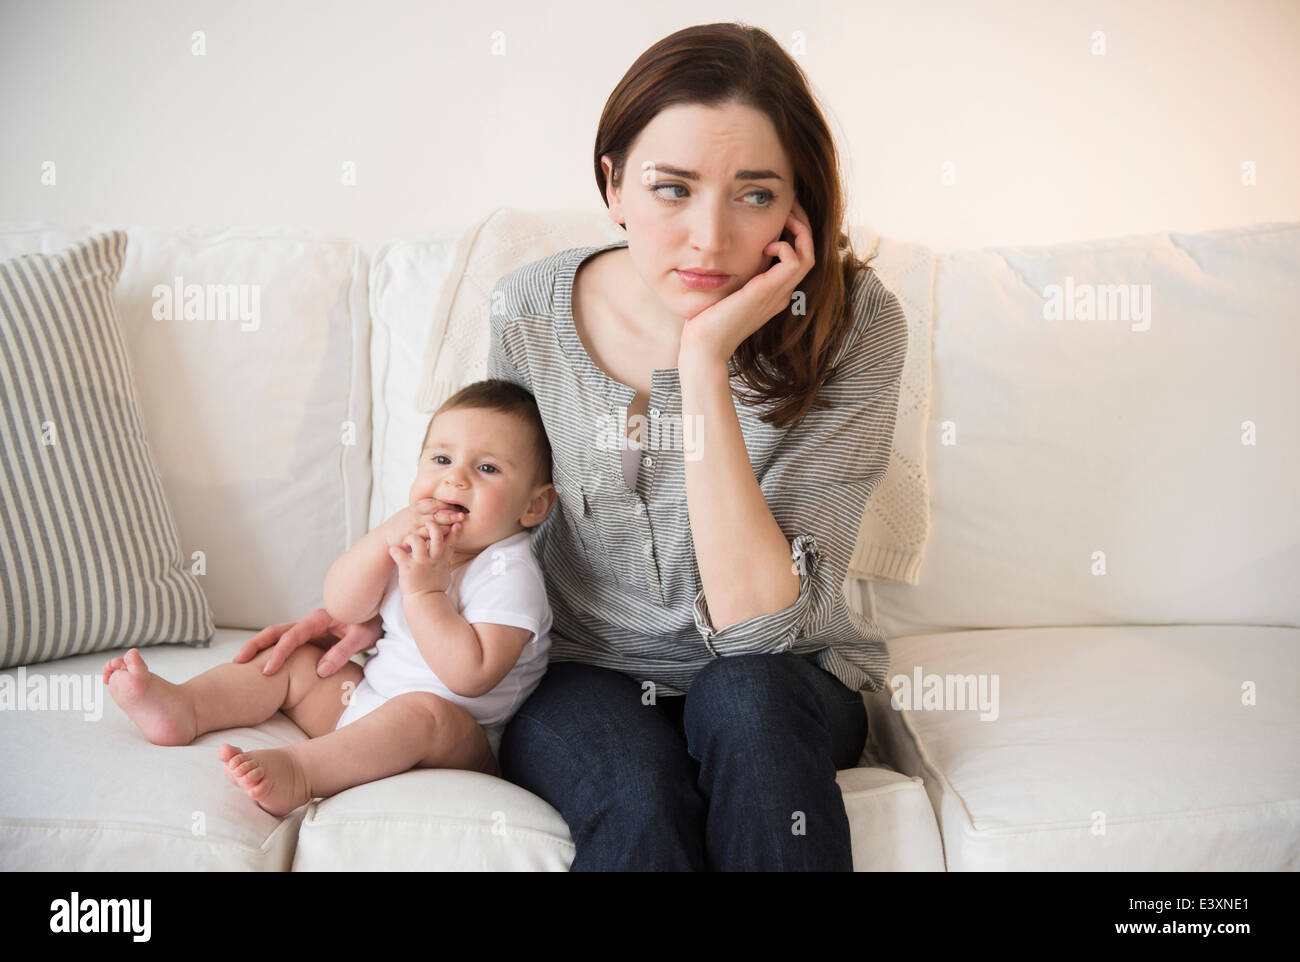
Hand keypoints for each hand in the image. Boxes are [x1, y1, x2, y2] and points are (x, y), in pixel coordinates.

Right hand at [232, 608, 382, 676]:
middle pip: (276, 632)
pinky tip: (261, 665)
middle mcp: (309, 622)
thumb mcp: (361, 637)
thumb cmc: (371, 623)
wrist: (378, 615)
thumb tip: (319, 671)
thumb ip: (341, 652)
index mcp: (319, 619)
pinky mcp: (310, 638)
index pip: (293, 637)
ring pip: (277, 636)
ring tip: (240, 664)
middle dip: (255, 645)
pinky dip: (271, 651)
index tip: (268, 671)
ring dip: (259, 648)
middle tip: (237, 662)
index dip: (279, 653)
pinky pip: (286, 644)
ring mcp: (308, 630)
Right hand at [382, 500, 463, 548]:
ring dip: (447, 524)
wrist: (385, 539)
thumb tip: (440, 506)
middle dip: (450, 512)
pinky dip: (437, 535)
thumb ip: (423, 510)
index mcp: (415, 507)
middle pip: (435, 510)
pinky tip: (446, 536)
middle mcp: (415, 514)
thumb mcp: (410, 514)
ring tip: (458, 525)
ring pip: (433, 522)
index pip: (432, 502)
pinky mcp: (412, 536)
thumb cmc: (400, 527)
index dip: (446, 503)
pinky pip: (427, 535)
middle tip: (462, 515)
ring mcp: (413, 525)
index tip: (458, 505)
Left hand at [389, 519, 462, 597]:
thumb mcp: (445, 571)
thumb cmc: (434, 587)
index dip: (454, 531)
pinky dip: (394, 550)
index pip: (451, 542)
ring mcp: (421, 563)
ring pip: (417, 540)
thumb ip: (446, 558)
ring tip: (407, 543)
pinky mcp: (408, 568)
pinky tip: (394, 551)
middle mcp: (433, 559)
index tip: (455, 523)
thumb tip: (450, 549)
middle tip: (426, 523)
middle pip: (436, 535)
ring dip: (410, 538)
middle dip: (432, 526)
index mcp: (442, 559)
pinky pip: (398, 553)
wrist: (425, 601)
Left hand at [677, 198, 815, 369]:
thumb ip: (734, 270)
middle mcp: (781, 293)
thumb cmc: (706, 319)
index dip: (794, 231)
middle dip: (802, 224)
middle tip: (789, 205)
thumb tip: (727, 248)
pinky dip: (785, 246)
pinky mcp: (768, 293)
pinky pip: (795, 262)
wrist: (704, 346)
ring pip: (808, 255)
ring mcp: (778, 294)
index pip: (798, 256)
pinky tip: (765, 245)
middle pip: (808, 252)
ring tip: (784, 216)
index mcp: (774, 292)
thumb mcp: (725, 287)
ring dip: (800, 230)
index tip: (780, 213)